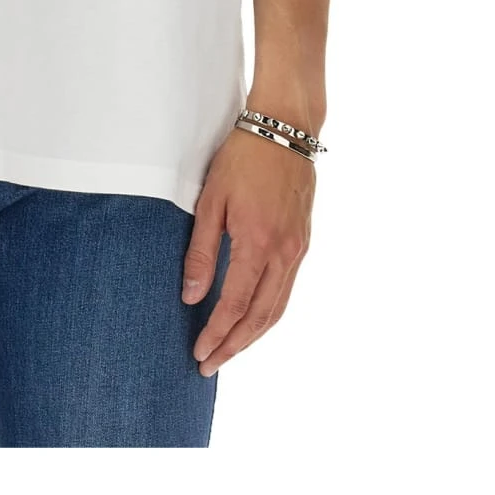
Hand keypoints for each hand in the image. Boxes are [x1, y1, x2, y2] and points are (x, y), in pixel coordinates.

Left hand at [181, 122, 314, 375]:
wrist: (286, 129)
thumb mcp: (212, 200)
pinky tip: (252, 319)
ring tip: (229, 350)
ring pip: (277, 308)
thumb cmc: (242, 158)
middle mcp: (283, 253)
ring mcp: (297, 250)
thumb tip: (191, 295)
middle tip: (210, 365)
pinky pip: (286, 290)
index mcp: (257, 242)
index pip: (234, 305)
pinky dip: (268, 313)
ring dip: (253, 336)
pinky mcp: (303, 242)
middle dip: (234, 346)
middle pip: (259, 317)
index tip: (199, 354)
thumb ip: (202, 250)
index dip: (216, 334)